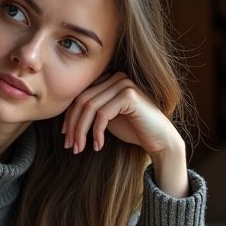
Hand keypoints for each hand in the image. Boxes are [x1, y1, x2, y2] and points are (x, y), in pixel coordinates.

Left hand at [61, 72, 189, 196]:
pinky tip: (98, 145)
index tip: (65, 136)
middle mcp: (116, 77)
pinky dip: (97, 132)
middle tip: (70, 145)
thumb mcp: (107, 118)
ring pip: (90, 107)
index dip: (69, 116)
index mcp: (109, 80)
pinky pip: (103, 114)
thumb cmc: (133, 129)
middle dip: (73, 125)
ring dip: (81, 131)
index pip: (80, 95)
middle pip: (82, 100)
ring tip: (79, 148)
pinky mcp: (129, 95)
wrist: (160, 139)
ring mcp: (124, 84)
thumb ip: (91, 112)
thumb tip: (66, 119)